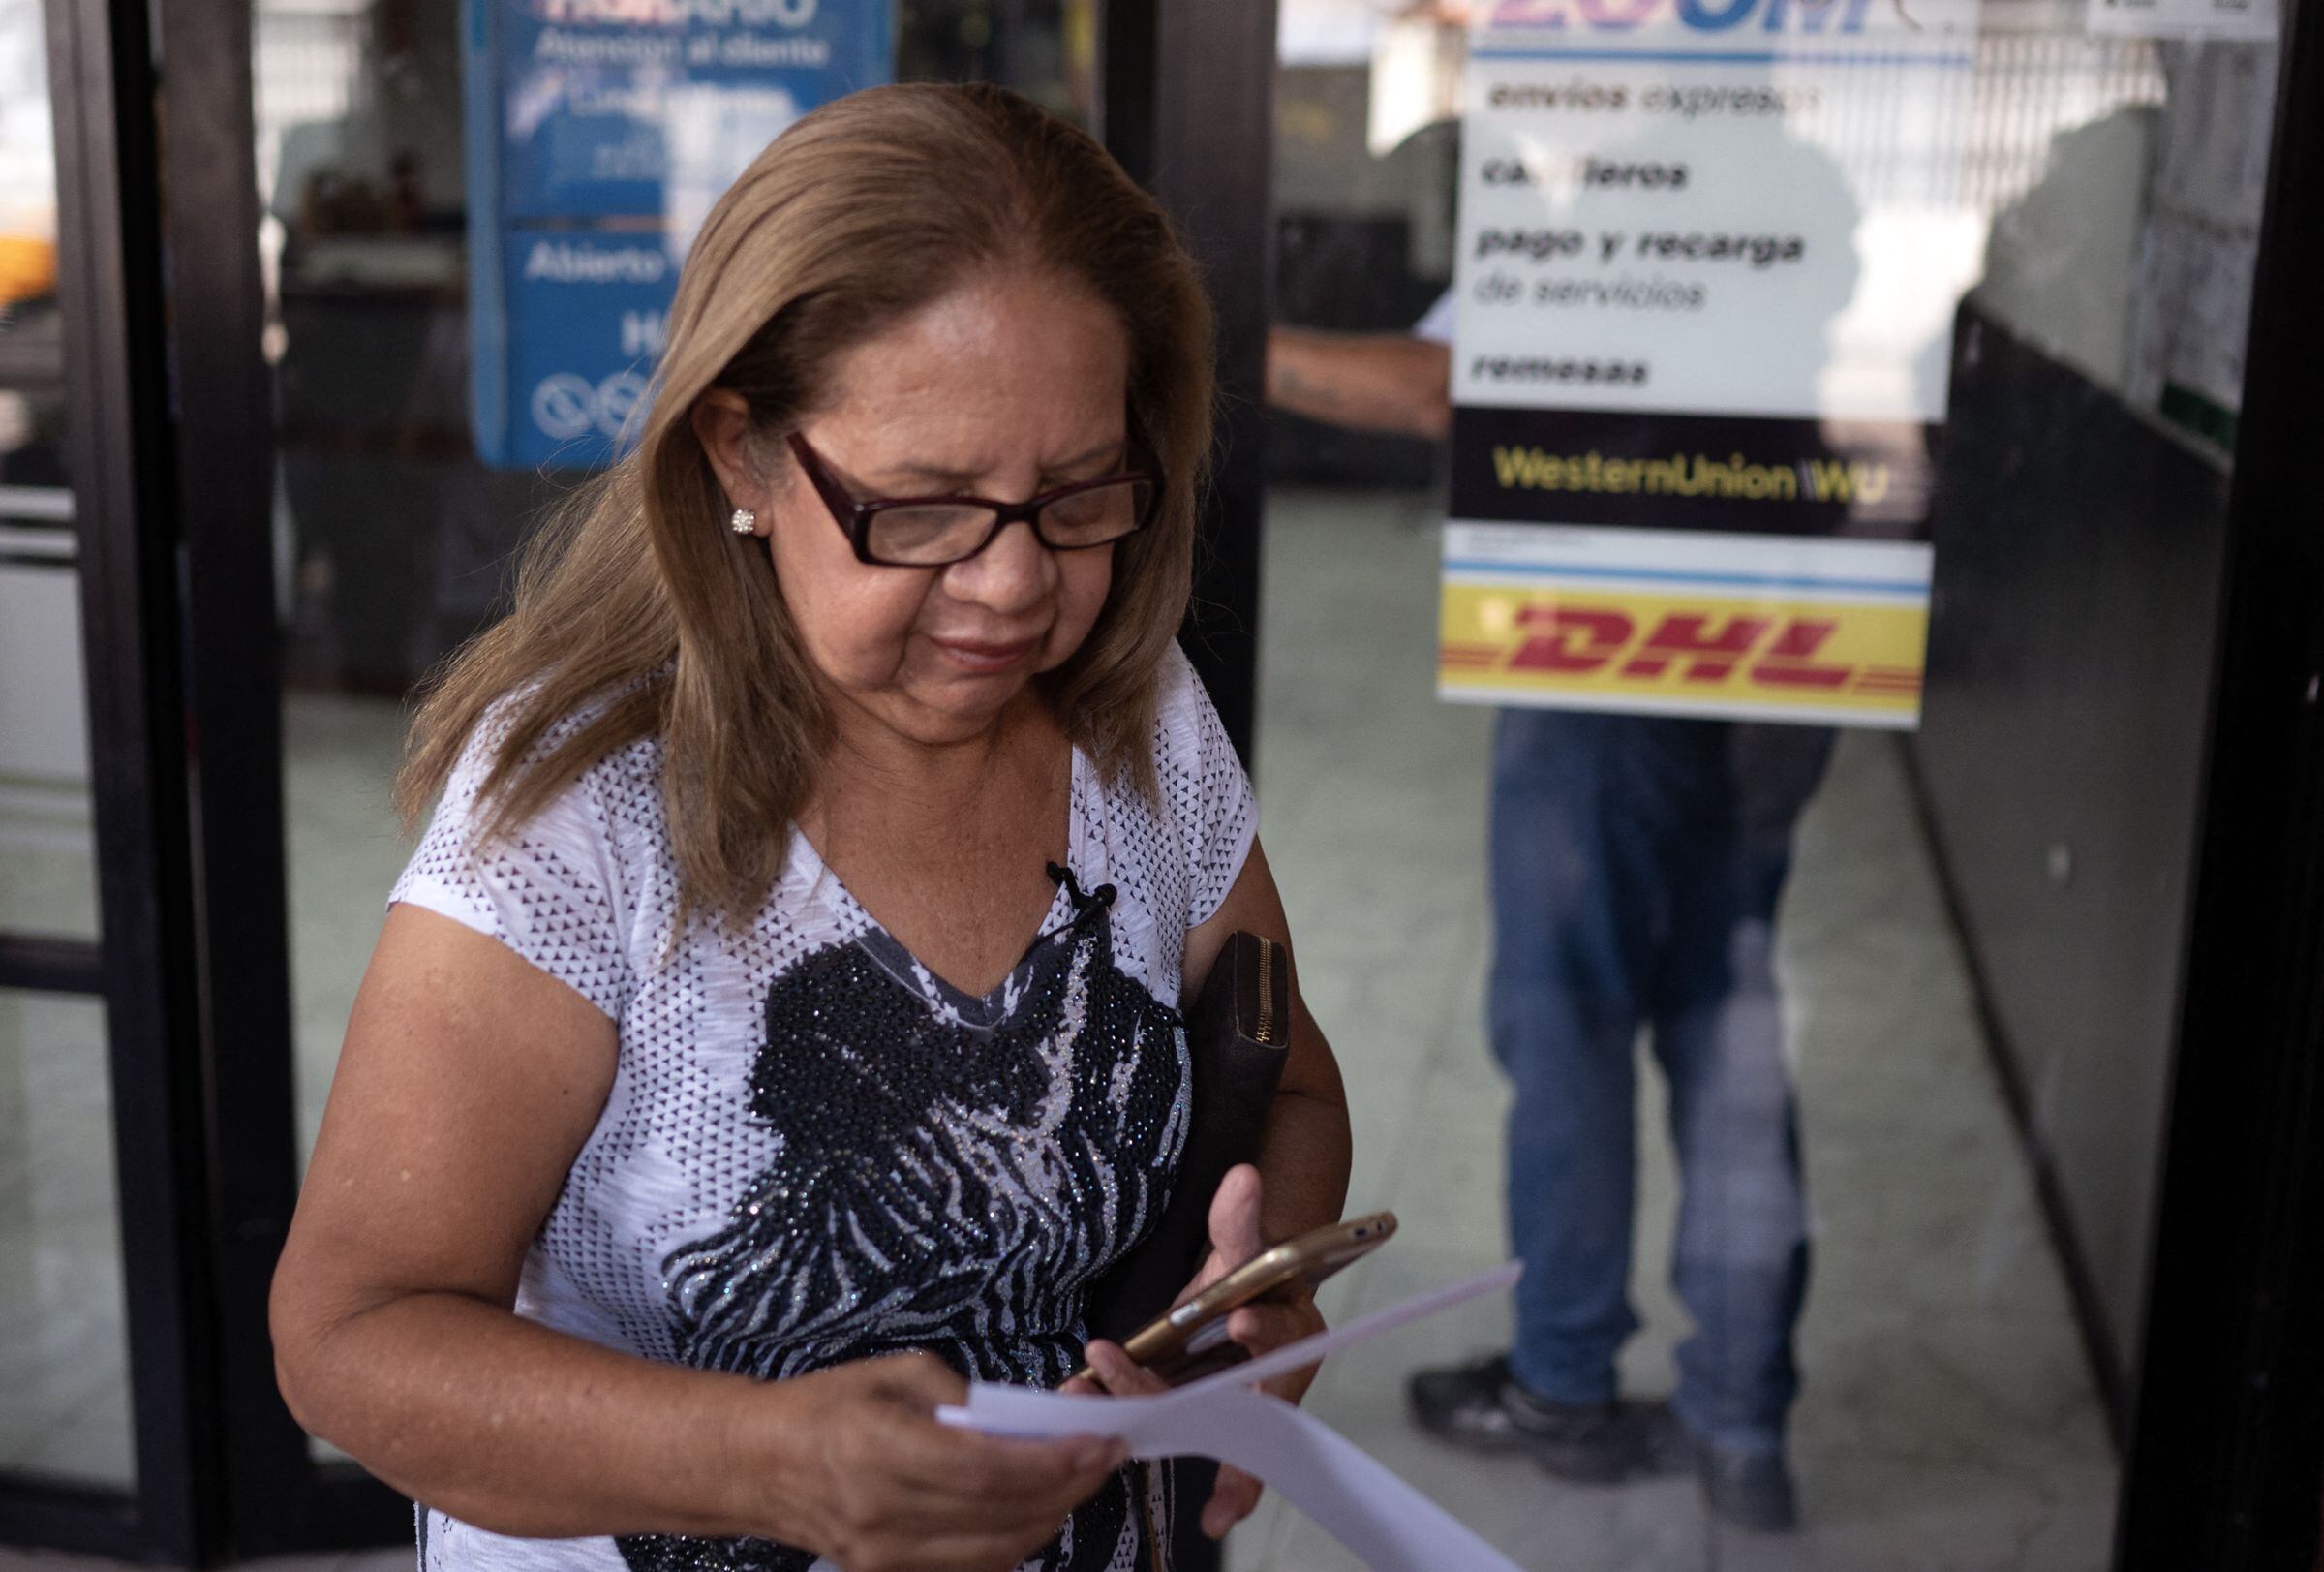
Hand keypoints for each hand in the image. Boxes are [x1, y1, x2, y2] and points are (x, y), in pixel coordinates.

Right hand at [747, 1352, 1124, 1571]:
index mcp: (880, 1449)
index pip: (985, 1471)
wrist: (757, 1463)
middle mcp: (884, 1513)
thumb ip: (962, 1399)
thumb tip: (1021, 1423)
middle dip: (1067, 1487)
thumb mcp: (895, 1374)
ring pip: (996, 1552)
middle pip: (1001, 1516)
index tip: (1096, 1442)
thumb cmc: (825, 1406)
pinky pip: (972, 1567)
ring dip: (1049, 1516)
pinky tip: (1035, 1510)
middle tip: (1106, 1455)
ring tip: (1079, 1479)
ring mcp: (885, 1556)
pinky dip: (1014, 1541)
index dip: (1050, 1462)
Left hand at [1066, 1165, 1328, 1539]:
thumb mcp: (1248, 1244)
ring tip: (1098, 1414)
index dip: (1264, 1332)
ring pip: (1192, 1424)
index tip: (1240, 1318)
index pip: (1282, 1341)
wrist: (1248, 1297)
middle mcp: (1265, 1385)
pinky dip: (1129, 1428)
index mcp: (1292, 1339)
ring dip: (1145, 1419)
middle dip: (1185, 1406)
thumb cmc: (1256, 1274)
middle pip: (1231, 1404)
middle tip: (1137, 1395)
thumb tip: (1243, 1177)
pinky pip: (1166, 1430)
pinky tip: (1090, 1422)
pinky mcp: (1193, 1415)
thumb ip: (1242, 1220)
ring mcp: (1228, 1407)